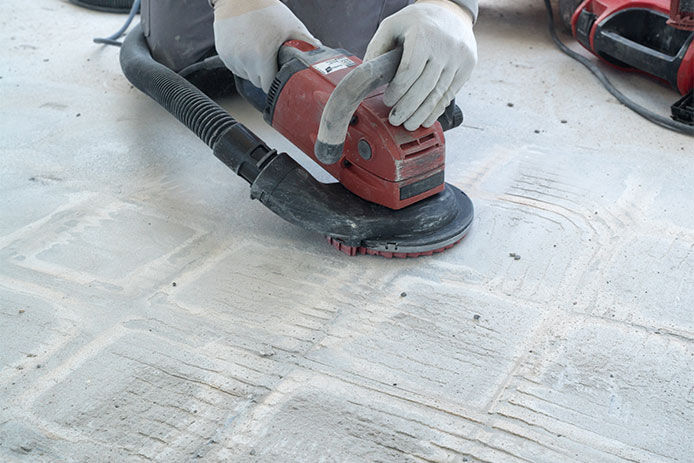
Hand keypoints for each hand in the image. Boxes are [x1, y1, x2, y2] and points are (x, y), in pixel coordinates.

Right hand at [213, 0, 319, 91]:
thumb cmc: (267, 10)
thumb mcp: (291, 26)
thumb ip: (307, 43)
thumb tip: (320, 55)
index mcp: (262, 56)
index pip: (268, 86)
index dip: (275, 82)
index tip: (278, 76)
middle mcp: (245, 59)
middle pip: (257, 82)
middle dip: (264, 75)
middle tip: (270, 58)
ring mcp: (232, 56)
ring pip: (245, 75)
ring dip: (252, 69)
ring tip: (257, 50)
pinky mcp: (223, 53)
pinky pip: (235, 66)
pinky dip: (241, 62)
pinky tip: (247, 47)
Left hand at [364, 0, 476, 130]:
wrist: (451, 13)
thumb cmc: (417, 22)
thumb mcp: (392, 25)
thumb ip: (377, 48)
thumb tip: (368, 75)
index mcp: (423, 35)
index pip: (409, 70)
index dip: (397, 90)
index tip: (388, 100)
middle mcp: (444, 46)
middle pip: (424, 86)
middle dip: (407, 107)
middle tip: (395, 119)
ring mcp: (459, 57)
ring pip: (438, 93)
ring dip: (421, 113)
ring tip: (408, 124)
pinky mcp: (467, 66)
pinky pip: (450, 94)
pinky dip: (436, 110)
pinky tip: (425, 119)